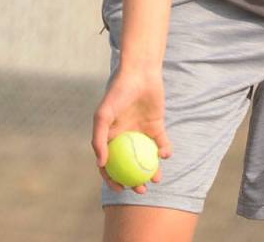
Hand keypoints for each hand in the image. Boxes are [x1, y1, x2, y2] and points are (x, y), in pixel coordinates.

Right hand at [91, 65, 172, 193]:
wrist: (140, 73)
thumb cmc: (118, 92)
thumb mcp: (103, 115)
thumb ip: (99, 139)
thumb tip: (101, 164)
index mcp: (111, 136)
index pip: (110, 163)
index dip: (113, 179)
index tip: (121, 189)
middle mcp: (126, 137)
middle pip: (130, 165)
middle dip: (135, 181)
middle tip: (142, 189)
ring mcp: (142, 132)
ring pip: (147, 158)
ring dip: (152, 171)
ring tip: (157, 178)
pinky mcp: (157, 126)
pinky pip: (161, 144)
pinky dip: (165, 151)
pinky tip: (165, 154)